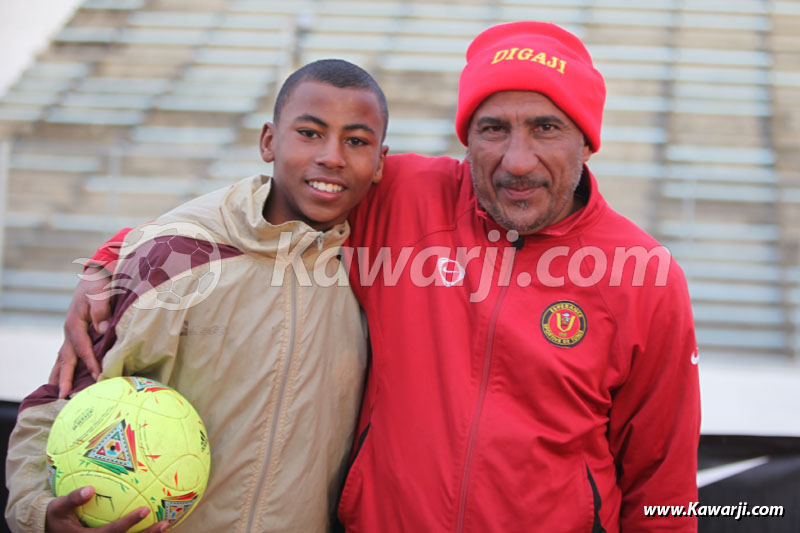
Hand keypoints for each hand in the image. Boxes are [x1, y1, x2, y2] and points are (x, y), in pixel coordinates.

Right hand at [46, 486, 168, 531]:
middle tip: (164, 523)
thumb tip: (89, 489)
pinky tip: (156, 528)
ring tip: (166, 525)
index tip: (144, 510)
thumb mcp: (57, 508)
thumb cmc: (54, 518)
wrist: (47, 532)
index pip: (112, 532)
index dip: (128, 522)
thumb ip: (72, 499)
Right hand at [49, 266, 112, 397]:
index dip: (90, 363)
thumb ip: (101, 310)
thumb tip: (101, 330)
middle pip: (66, 359)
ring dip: (60, 375)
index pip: (83, 349)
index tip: (98, 378)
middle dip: (65, 378)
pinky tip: (64, 377)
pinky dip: (64, 367)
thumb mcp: (101, 292)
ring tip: (57, 394)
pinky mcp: (76, 334)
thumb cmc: (99, 284)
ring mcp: (71, 333)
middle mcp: (70, 331)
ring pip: (63, 358)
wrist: (94, 275)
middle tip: (63, 397)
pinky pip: (69, 353)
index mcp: (75, 323)